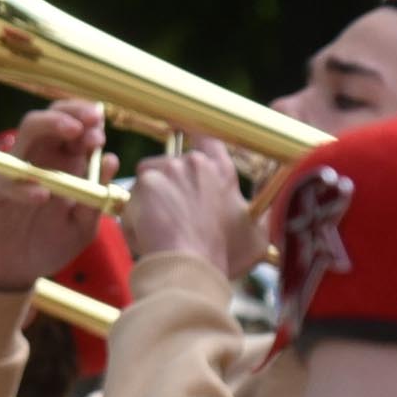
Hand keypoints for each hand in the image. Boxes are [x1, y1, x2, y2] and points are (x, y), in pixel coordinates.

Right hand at [0, 102, 114, 293]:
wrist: (12, 273)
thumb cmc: (47, 245)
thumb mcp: (81, 227)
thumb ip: (96, 198)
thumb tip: (110, 159)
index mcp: (62, 162)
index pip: (74, 125)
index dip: (89, 120)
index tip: (102, 127)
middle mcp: (38, 158)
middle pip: (52, 117)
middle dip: (74, 112)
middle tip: (92, 120)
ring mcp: (13, 170)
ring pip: (27, 131)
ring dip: (51, 125)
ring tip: (75, 133)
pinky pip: (7, 180)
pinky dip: (25, 187)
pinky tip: (43, 196)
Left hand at [120, 140, 253, 273]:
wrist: (193, 265)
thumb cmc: (220, 255)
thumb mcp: (253, 231)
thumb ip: (256, 213)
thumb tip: (266, 209)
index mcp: (221, 171)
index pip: (206, 138)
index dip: (191, 136)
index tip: (181, 132)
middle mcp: (196, 163)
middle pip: (166, 164)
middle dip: (161, 187)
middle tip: (167, 217)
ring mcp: (171, 169)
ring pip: (146, 181)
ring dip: (146, 204)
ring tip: (159, 231)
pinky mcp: (148, 181)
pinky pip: (130, 200)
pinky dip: (132, 219)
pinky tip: (147, 235)